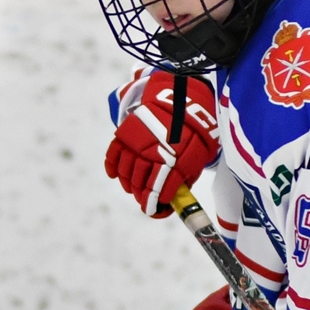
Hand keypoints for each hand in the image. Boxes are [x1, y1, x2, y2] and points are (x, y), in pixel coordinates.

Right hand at [104, 70, 217, 217]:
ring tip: (133, 189)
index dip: (156, 206)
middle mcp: (153, 154)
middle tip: (145, 199)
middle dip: (142, 196)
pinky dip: (112, 168)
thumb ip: (184, 177)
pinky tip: (115, 176)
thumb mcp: (197, 156)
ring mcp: (137, 143)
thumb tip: (173, 197)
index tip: (155, 210)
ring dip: (129, 185)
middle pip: (141, 184)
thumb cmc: (194, 131)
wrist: (184, 98)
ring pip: (126, 173)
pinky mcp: (126, 133)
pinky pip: (113, 155)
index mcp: (174, 162)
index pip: (159, 192)